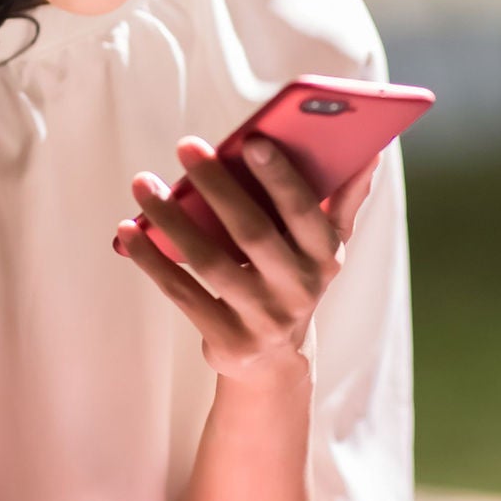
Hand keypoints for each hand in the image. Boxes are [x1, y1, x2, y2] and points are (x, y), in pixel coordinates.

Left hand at [117, 134, 382, 385]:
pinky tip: (129, 230)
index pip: (306, 212)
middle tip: (186, 145)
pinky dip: (153, 261)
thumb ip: (343, 199)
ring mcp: (263, 319)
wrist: (275, 361)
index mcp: (325, 256)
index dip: (281, 177)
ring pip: (210, 262)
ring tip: (143, 183)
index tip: (252, 139)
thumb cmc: (293, 278)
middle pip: (253, 232)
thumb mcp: (324, 246)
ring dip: (172, 219)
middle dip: (218, 186)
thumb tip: (371, 151)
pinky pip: (183, 293)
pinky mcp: (227, 341)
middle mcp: (298, 289)